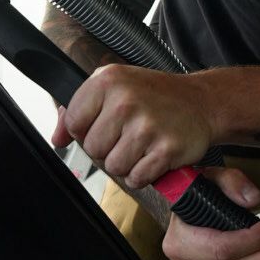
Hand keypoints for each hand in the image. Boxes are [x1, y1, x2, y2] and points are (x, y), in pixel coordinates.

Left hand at [51, 63, 212, 189]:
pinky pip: (137, 178)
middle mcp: (126, 100)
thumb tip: (57, 139)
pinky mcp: (166, 149)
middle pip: (93, 149)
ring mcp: (147, 125)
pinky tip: (155, 155)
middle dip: (109, 149)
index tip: (106, 125)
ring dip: (127, 163)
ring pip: (114, 167)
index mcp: (108, 80)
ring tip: (143, 145)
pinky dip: (145, 174)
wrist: (201, 102)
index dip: (87, 130)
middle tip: (130, 135)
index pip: (73, 123)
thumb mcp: (115, 88)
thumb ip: (78, 110)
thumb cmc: (155, 96)